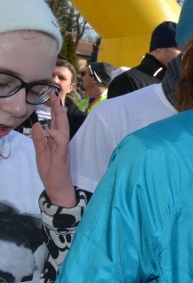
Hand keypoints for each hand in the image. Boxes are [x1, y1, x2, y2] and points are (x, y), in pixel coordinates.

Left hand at [31, 91, 75, 206]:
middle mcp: (61, 142)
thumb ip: (39, 140)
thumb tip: (38, 124)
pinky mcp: (62, 157)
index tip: (50, 96)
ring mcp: (63, 149)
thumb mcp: (40, 154)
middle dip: (57, 108)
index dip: (53, 109)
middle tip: (54, 93)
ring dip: (60, 117)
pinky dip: (57, 136)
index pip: (55, 122)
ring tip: (57, 105)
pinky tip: (52, 128)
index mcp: (55, 141)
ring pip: (63, 130)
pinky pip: (61, 144)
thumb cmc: (51, 173)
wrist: (58, 189)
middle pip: (61, 122)